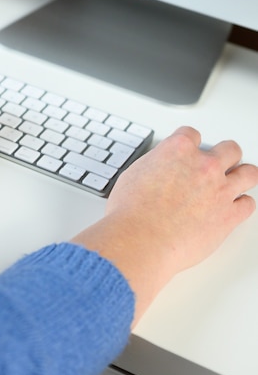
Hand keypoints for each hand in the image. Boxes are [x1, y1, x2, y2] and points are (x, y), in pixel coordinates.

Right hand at [71, 126, 257, 325]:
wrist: (139, 239)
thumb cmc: (130, 213)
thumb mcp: (132, 176)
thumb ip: (153, 167)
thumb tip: (157, 171)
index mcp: (178, 150)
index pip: (191, 134)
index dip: (188, 144)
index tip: (186, 151)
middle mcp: (204, 166)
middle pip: (229, 149)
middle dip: (223, 156)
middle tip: (215, 166)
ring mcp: (221, 190)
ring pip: (249, 173)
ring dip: (241, 176)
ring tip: (233, 183)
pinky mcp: (229, 215)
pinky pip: (248, 204)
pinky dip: (241, 206)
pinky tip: (231, 208)